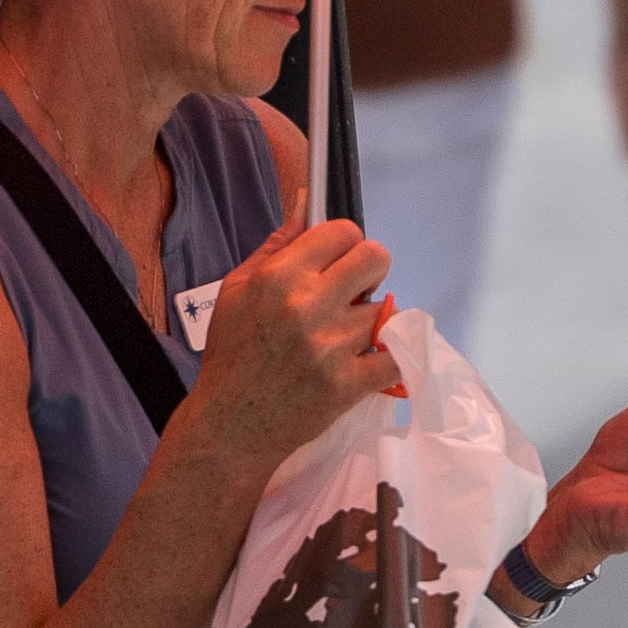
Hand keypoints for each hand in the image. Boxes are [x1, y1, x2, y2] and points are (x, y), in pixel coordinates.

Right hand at [173, 216, 399, 482]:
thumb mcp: (237, 290)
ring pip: (384, 310)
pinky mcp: (347, 384)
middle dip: (369, 271)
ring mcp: (330, 346)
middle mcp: (307, 306)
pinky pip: (397, 357)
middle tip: (353, 293)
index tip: (338, 260)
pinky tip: (376, 358)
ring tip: (346, 337)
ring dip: (370, 321)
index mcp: (279, 277)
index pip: (343, 231)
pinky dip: (394, 357)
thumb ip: (277, 245)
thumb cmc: (232, 355)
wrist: (230, 426)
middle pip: (375, 257)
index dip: (344, 243)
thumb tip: (305, 202)